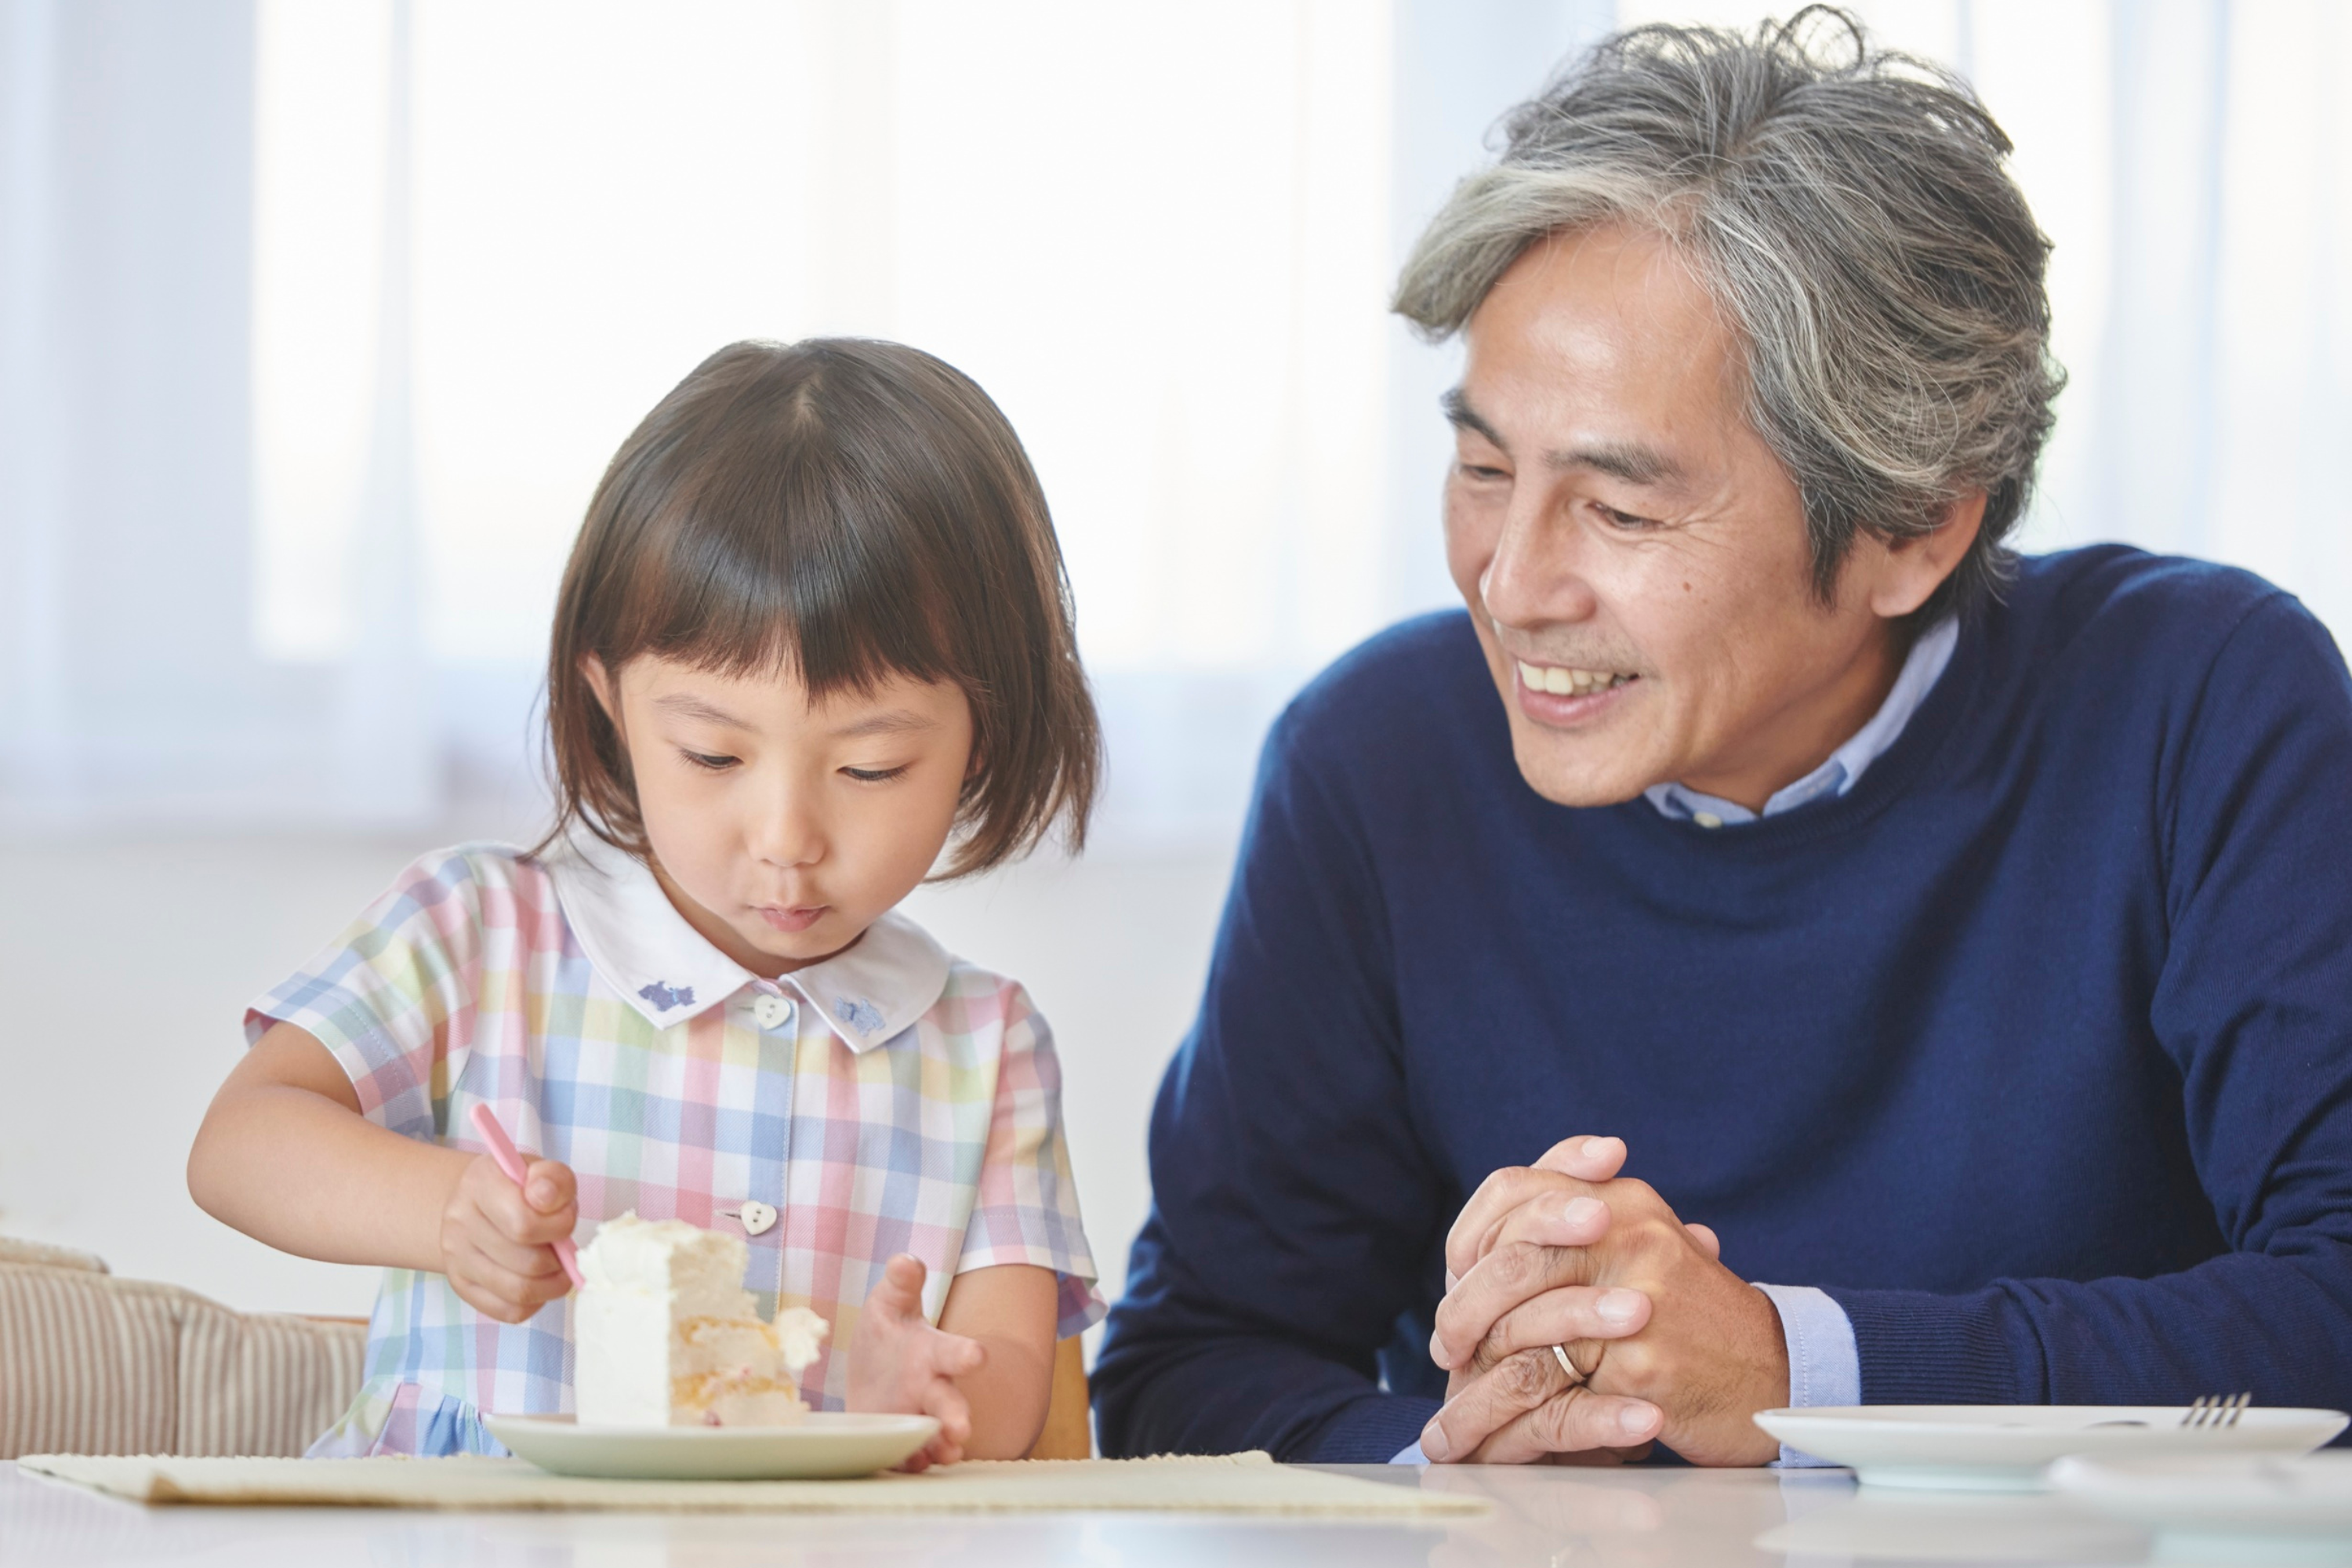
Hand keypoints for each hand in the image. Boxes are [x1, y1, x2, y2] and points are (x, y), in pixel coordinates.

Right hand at [439, 1152, 577, 1322]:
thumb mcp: (540, 1171)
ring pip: (519, 1291)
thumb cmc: (519, 1188)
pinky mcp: (461, 1284)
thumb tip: (546, 1198)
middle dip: (559, 1259)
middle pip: (526, 1261)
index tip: (565, 1220)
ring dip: (552, 1285)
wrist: (478, 1203)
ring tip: (558, 1268)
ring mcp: (455, 1257)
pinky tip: (539, 1282)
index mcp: (479, 1183)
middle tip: (564, 1249)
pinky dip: (534, 1303)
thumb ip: (553, 1178)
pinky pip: (508, 1311)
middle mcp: (459, 1220)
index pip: (524, 1223)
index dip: (558, 1227)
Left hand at [848, 1254, 986, 1469]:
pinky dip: (914, 1461)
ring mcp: (919, 1416)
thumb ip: (900, 1283)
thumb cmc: (888, 1333)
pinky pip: (911, 1455)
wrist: (874, 1371)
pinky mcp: (901, 1440)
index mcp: (932, 1353)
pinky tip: (915, 1463)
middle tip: (962, 1428)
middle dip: (957, 1415)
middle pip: (949, 1402)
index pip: (954, 1353)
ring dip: (942, 1445)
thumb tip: (906, 1259)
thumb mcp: (888, 1303)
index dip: (966, 1354)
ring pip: (937, 1435)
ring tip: (946, 1453)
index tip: (978, 1355)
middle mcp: (932, 1387)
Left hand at [1420, 1136, 1784, 1466]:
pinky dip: (1519, 1417)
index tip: (1454, 1277)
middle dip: (1462, 1308)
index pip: (1513, 1191)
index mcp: (1622, 1201)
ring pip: (1522, 1332)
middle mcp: (1629, 1239)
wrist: (1777, 1371)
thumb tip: (1484, 1237)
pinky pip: (1559, 1392)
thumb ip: (1574, 1223)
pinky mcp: (1645, 1369)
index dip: (1469, 1238)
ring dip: (1480, 1372)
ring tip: (1460, 1395)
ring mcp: (1638, 1304)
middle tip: (1445, 1346)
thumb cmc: (1695, 1313)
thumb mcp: (1643, 1244)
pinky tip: (1501, 1431)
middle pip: (1509, 1261)